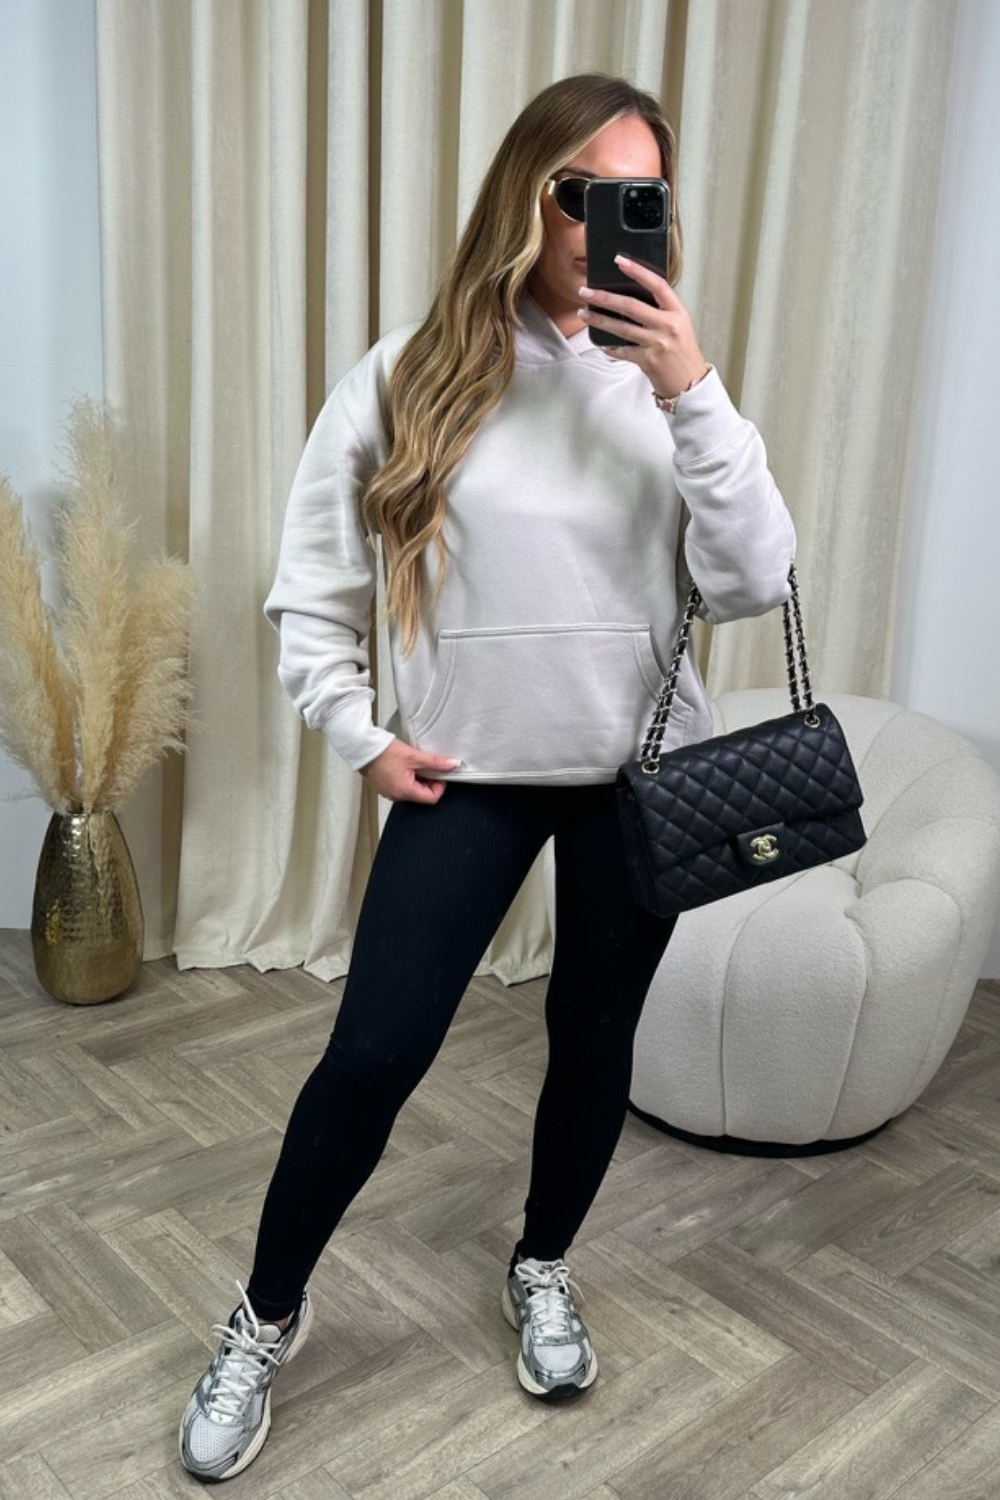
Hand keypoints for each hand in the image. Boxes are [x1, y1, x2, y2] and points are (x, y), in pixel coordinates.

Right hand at [360, 738, 460, 802]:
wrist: (362, 748)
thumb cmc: (386, 752)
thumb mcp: (414, 756)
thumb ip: (435, 762)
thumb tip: (454, 764)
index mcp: (405, 791)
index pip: (431, 798)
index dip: (440, 786)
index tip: (440, 773)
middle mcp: (397, 796)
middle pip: (422, 795)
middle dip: (429, 781)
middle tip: (428, 765)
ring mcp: (389, 793)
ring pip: (412, 791)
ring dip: (418, 779)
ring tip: (416, 764)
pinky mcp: (383, 787)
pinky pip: (401, 787)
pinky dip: (407, 779)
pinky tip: (405, 766)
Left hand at [578, 257, 707, 399]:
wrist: (691, 383)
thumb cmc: (683, 353)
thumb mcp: (680, 325)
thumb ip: (661, 312)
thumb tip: (632, 299)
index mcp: (677, 312)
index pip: (657, 285)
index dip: (638, 271)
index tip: (620, 261)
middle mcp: (668, 326)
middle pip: (631, 306)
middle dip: (605, 297)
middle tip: (586, 292)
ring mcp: (657, 344)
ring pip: (622, 328)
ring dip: (599, 319)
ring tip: (583, 313)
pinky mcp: (648, 361)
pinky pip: (622, 351)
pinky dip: (610, 347)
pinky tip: (601, 343)